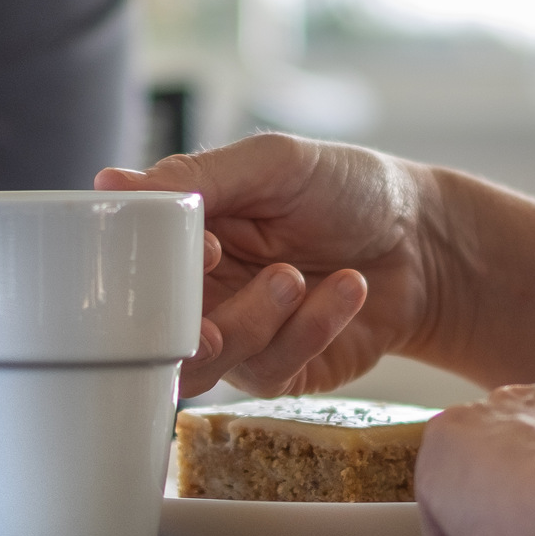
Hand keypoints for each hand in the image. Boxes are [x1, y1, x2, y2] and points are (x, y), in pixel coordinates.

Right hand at [96, 133, 437, 397]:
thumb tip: (108, 181)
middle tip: (220, 286)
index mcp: (183, 235)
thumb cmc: (348, 189)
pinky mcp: (277, 371)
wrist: (426, 242)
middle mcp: (198, 290)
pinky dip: (310, 327)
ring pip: (205, 360)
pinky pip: (268, 369)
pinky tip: (348, 289)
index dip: (148, 269)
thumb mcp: (273, 164)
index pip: (129, 265)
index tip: (200, 246)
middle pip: (151, 327)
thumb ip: (196, 177)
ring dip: (253, 319)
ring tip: (297, 275)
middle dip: (188, 313)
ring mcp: (235, 335)